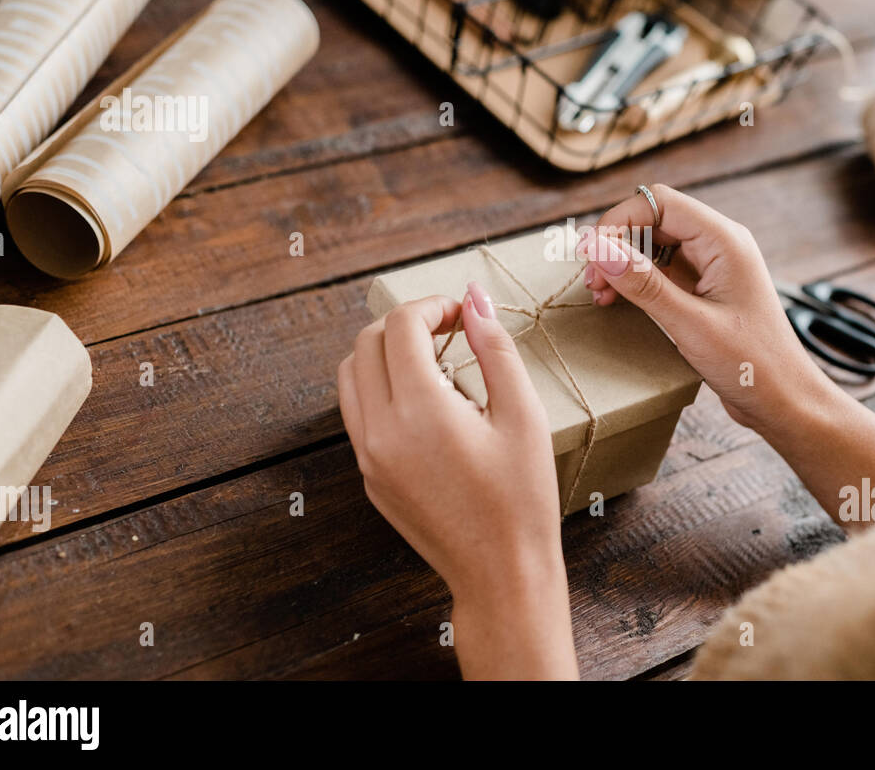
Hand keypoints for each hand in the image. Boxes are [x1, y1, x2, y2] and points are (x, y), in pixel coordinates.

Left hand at [337, 282, 577, 677]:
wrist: (501, 574)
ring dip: (386, 352)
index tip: (463, 314)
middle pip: (367, 342)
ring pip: (351, 375)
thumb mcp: (524, 415)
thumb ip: (496, 349)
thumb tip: (474, 300)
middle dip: (407, 323)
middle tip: (450, 329)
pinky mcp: (369, 475)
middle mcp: (380, 430)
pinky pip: (358, 412)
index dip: (433, 306)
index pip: (401, 327)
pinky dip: (382, 388)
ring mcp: (368, 456)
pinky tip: (429, 403)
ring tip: (436, 363)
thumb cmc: (522, 499)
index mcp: (420, 411)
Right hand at [579, 184, 824, 438]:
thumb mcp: (690, 324)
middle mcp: (719, 244)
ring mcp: (712, 266)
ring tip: (600, 294)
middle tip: (591, 281)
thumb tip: (598, 248)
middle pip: (654, 220)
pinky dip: (636, 282)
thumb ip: (643, 285)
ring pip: (654, 246)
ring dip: (623, 264)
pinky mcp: (704, 289)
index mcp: (724, 240)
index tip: (589, 253)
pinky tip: (617, 301)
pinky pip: (662, 271)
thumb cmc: (752, 365)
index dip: (618, 220)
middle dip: (617, 244)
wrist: (785, 401)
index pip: (659, 203)